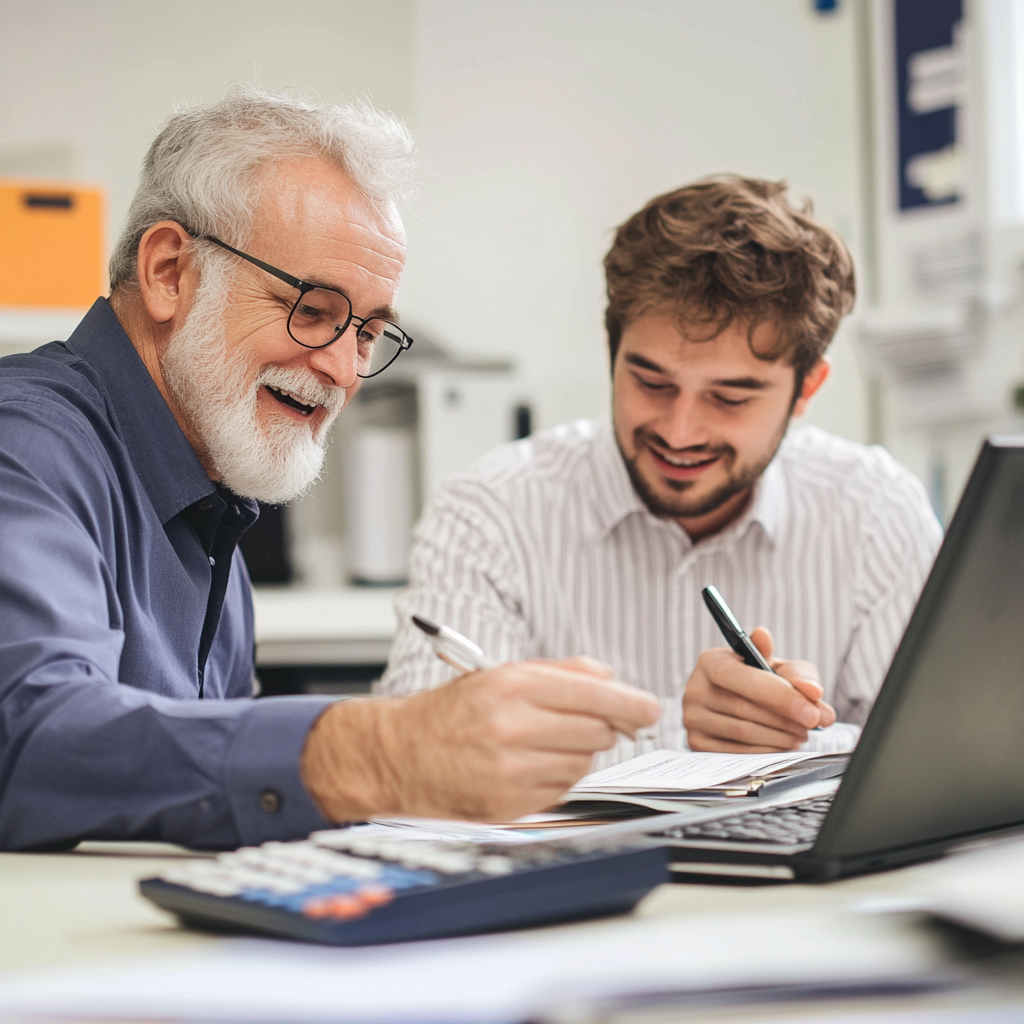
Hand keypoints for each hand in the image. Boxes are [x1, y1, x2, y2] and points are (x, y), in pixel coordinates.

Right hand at [301, 658, 661, 822]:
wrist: (399, 756)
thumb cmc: (451, 713)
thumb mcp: (500, 674)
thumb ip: (560, 672)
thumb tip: (611, 680)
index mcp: (510, 686)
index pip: (593, 695)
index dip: (630, 703)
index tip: (649, 708)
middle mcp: (510, 726)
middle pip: (596, 730)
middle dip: (601, 725)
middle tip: (582, 721)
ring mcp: (510, 770)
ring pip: (583, 761)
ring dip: (576, 751)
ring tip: (540, 742)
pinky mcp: (509, 803)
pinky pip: (562, 788)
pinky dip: (557, 775)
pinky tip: (527, 765)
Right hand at [682, 628, 835, 752]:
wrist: (735, 701)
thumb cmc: (758, 682)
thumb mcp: (778, 668)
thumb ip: (798, 674)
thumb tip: (813, 691)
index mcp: (712, 662)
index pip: (744, 678)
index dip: (780, 696)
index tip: (812, 713)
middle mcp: (695, 689)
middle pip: (745, 709)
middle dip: (785, 720)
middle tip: (812, 725)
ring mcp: (693, 718)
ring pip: (743, 732)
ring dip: (779, 737)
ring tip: (799, 734)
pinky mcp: (696, 743)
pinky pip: (736, 753)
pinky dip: (766, 751)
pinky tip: (781, 745)